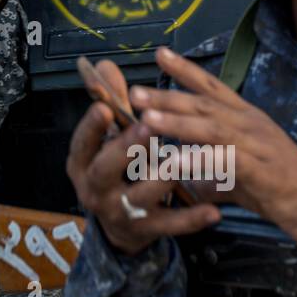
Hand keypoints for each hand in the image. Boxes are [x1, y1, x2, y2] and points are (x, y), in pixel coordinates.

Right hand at [66, 58, 220, 255]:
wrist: (120, 224)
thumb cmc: (115, 168)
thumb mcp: (106, 140)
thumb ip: (112, 104)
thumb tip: (105, 66)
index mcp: (82, 162)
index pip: (82, 142)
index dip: (92, 127)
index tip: (105, 109)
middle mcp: (95, 188)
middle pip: (105, 169)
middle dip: (126, 148)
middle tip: (147, 128)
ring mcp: (121, 211)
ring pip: (140, 196)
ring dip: (161, 178)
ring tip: (181, 164)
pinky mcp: (146, 230)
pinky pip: (170, 225)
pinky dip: (191, 218)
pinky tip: (213, 210)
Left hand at [128, 47, 296, 243]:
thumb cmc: (276, 184)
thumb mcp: (237, 168)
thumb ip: (208, 164)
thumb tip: (180, 170)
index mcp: (245, 117)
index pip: (213, 85)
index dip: (186, 68)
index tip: (159, 53)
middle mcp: (249, 123)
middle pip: (203, 103)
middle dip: (167, 95)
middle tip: (134, 91)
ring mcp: (256, 144)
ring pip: (210, 127)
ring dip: (176, 121)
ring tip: (146, 117)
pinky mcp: (259, 169)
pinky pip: (223, 160)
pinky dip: (197, 159)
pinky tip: (172, 162)